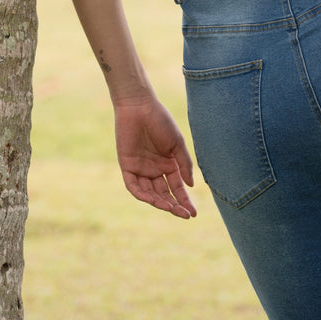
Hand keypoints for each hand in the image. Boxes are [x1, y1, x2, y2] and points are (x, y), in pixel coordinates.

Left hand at [114, 96, 196, 218]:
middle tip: (185, 214)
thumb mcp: (177, 143)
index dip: (184, 200)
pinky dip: (142, 195)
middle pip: (164, 194)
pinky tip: (153, 200)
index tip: (193, 213)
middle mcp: (154, 169)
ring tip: (172, 209)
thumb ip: (184, 164)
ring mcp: (140, 169)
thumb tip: (191, 185)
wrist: (139, 106)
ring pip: (150, 193)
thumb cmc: (160, 120)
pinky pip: (133, 186)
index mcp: (167, 164)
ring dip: (160, 203)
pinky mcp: (127, 166)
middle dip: (175, 205)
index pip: (176, 188)